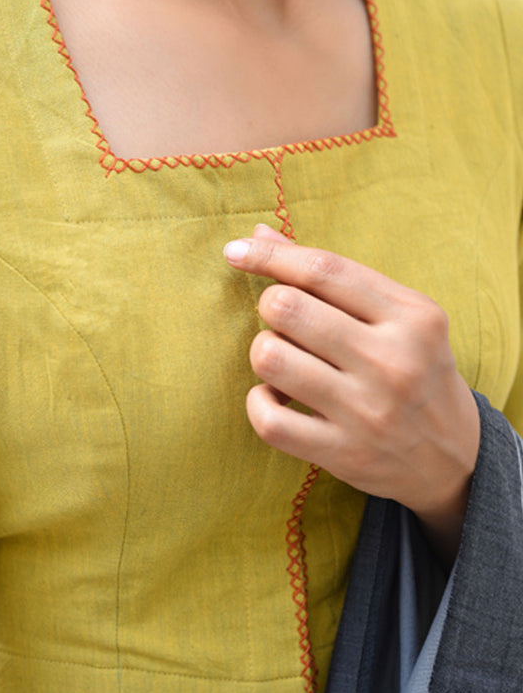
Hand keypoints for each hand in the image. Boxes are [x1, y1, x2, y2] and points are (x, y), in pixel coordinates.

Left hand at [224, 224, 479, 562]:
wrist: (456, 456)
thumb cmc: (415, 367)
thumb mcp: (396, 313)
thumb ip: (332, 276)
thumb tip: (259, 237)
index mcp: (411, 317)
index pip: (324, 271)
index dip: (270, 256)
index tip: (236, 252)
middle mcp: (392, 362)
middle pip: (287, 308)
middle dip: (271, 306)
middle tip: (286, 321)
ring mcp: (368, 412)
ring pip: (269, 358)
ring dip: (264, 351)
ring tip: (284, 358)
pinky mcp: (344, 454)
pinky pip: (269, 419)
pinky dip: (259, 402)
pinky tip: (277, 397)